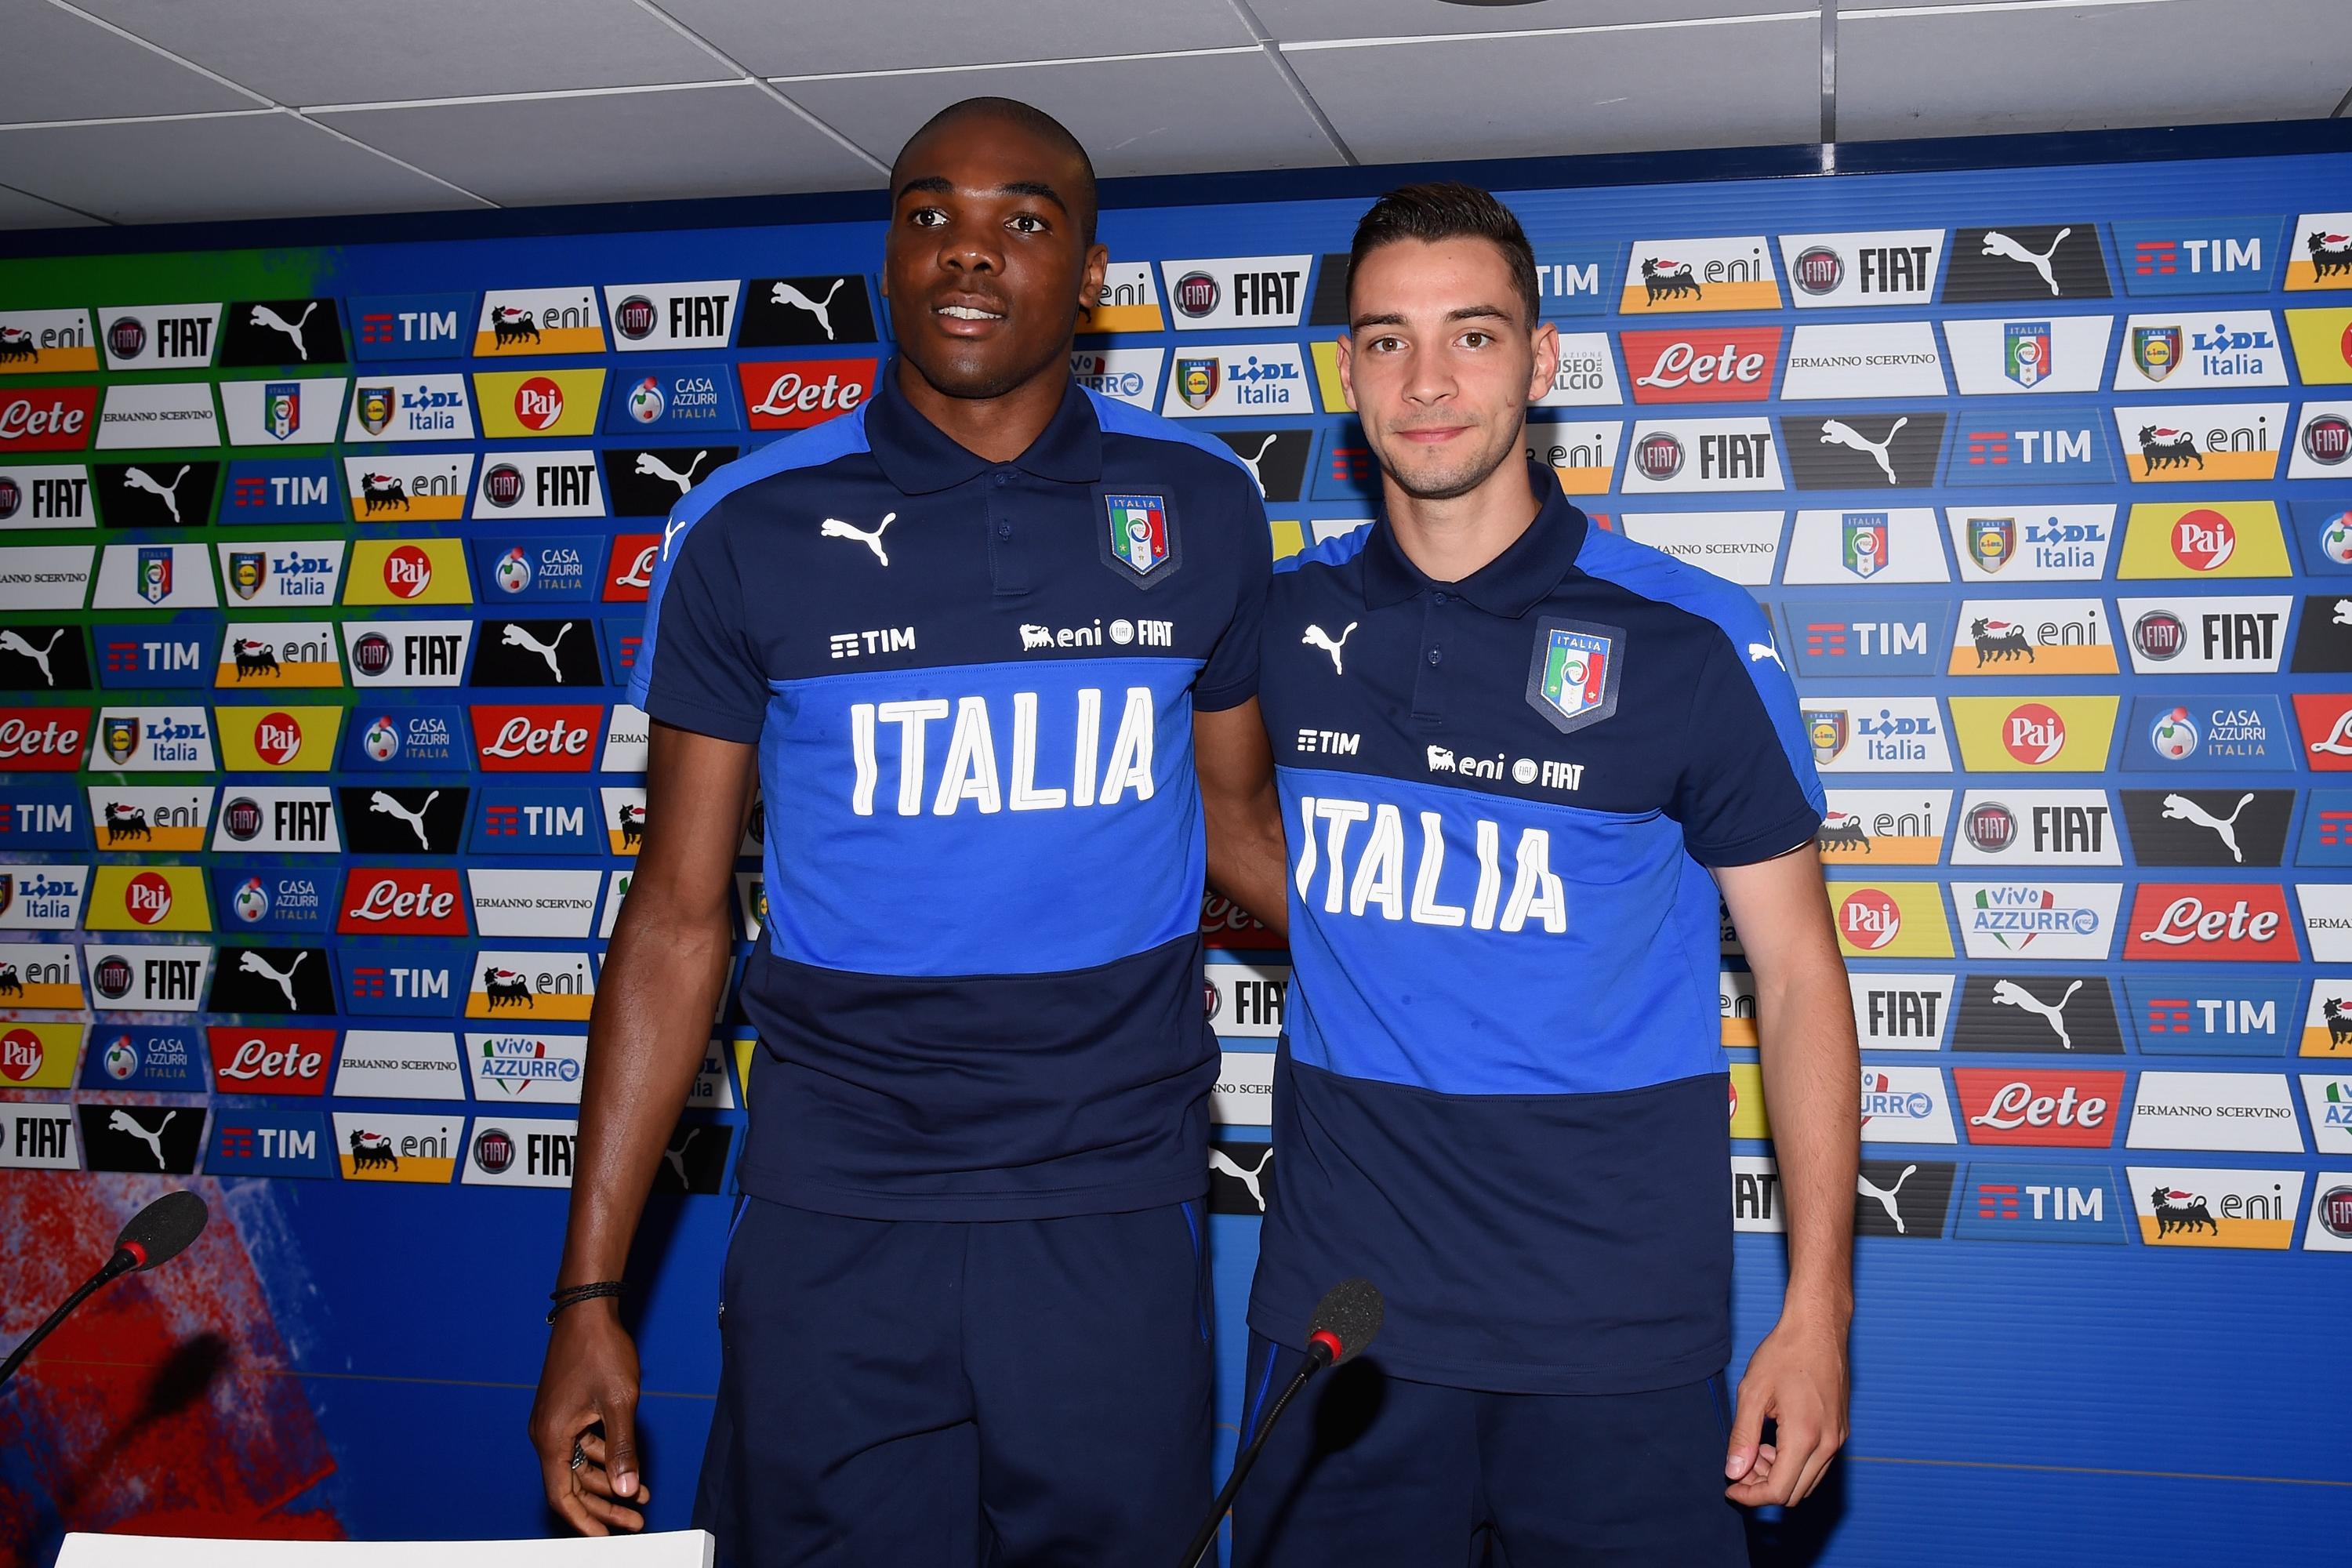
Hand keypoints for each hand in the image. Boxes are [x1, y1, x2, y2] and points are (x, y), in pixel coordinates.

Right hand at [529, 1303, 651, 1533]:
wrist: (587, 1311)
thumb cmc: (599, 1352)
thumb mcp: (619, 1404)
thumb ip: (622, 1450)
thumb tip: (627, 1490)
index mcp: (551, 1437)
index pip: (562, 1495)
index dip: (584, 1520)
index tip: (605, 1538)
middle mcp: (547, 1434)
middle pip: (572, 1485)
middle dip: (604, 1506)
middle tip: (635, 1521)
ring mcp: (556, 1422)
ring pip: (581, 1466)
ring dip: (609, 1482)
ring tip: (642, 1497)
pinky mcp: (567, 1411)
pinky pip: (584, 1445)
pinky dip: (606, 1458)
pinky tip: (631, 1466)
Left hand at [1723, 1309, 1847, 1505]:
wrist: (1819, 1327)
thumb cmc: (1784, 1353)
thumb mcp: (1752, 1392)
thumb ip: (1742, 1436)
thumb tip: (1734, 1472)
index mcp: (1804, 1437)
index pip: (1778, 1491)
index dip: (1750, 1496)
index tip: (1730, 1487)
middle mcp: (1828, 1444)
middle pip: (1794, 1493)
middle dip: (1762, 1487)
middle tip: (1740, 1463)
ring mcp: (1838, 1438)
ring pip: (1807, 1481)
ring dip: (1779, 1475)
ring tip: (1756, 1445)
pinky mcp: (1841, 1430)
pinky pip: (1818, 1464)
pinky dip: (1794, 1463)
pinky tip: (1775, 1438)